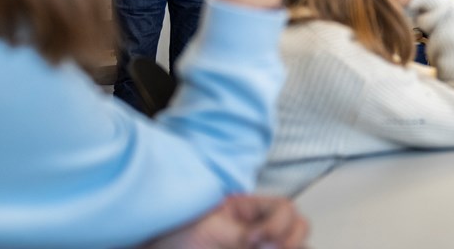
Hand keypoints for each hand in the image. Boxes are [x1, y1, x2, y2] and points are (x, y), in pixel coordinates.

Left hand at [144, 195, 307, 248]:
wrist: (156, 247)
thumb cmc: (175, 236)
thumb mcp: (211, 230)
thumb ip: (243, 235)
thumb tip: (273, 244)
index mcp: (250, 210)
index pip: (285, 209)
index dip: (278, 224)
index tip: (255, 240)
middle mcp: (260, 228)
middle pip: (297, 227)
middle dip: (292, 238)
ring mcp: (256, 244)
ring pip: (293, 244)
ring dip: (290, 246)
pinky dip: (282, 248)